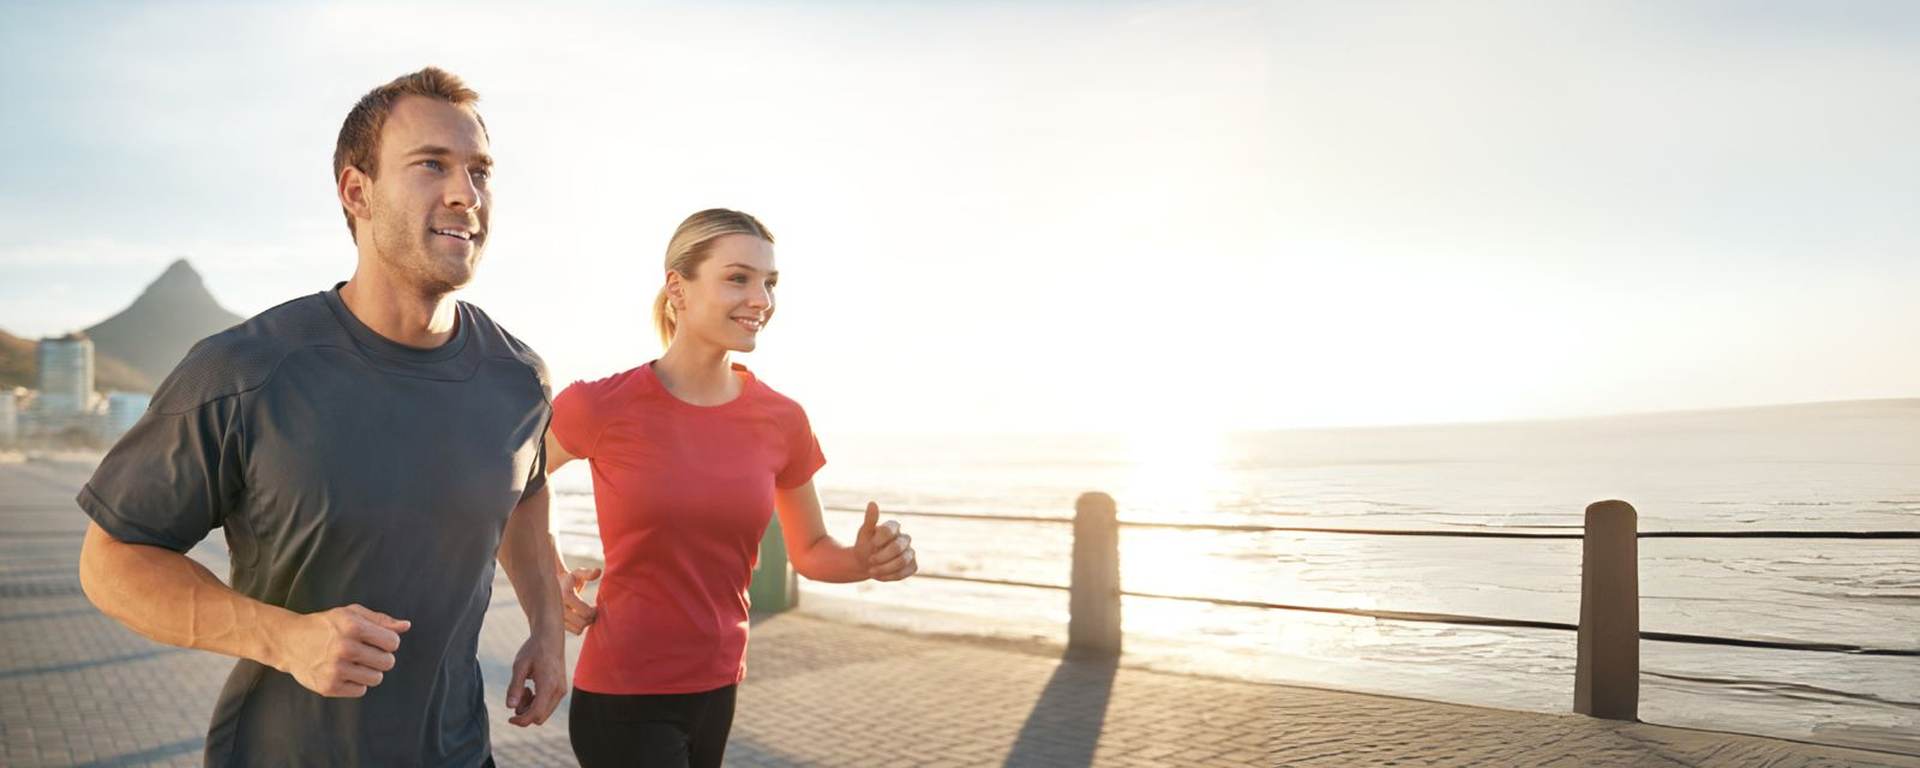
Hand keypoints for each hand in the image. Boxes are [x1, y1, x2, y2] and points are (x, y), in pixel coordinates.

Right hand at [278, 604, 408, 697]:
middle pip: (388, 662)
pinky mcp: (328, 687)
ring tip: (355, 663)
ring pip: (376, 679)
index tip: (376, 641)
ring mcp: (335, 669)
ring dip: (370, 672)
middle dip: (381, 658)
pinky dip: (356, 683)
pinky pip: (361, 691)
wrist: (289, 641)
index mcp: (353, 627)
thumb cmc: (325, 626)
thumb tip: (406, 626)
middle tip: (365, 653)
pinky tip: (344, 672)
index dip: (388, 642)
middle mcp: (344, 648)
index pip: (393, 642)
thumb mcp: (351, 614)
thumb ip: (380, 620)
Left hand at [505, 633, 566, 726]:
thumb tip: (509, 707)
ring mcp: (561, 691)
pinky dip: (537, 702)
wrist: (550, 637)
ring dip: (530, 707)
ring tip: (524, 688)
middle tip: (517, 694)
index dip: (521, 721)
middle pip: (540, 717)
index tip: (509, 719)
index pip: (535, 714)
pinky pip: (547, 706)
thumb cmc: (534, 649)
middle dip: (525, 712)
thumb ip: (514, 687)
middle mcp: (558, 691)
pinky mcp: (560, 689)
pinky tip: (531, 688)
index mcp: (548, 685)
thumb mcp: (519, 666)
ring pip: (544, 713)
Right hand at [560, 566, 600, 634]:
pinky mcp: (558, 625)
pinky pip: (574, 631)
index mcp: (565, 596)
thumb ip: (588, 573)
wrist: (553, 587)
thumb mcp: (577, 574)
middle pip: (582, 623)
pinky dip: (579, 627)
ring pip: (578, 630)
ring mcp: (557, 618)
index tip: (596, 607)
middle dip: (591, 618)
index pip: (585, 612)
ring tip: (586, 615)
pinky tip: (579, 618)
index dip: (594, 611)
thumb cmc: (569, 579)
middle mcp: (559, 609)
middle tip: (593, 611)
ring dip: (585, 623)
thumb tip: (598, 571)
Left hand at [857, 501, 916, 581]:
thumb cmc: (865, 545)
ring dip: (884, 568)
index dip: (879, 539)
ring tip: (871, 571)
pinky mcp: (912, 565)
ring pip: (902, 561)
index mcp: (893, 527)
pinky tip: (879, 576)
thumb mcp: (864, 533)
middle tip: (869, 561)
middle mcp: (904, 538)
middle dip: (881, 557)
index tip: (870, 545)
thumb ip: (870, 520)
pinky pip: (905, 572)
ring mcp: (910, 552)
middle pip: (897, 547)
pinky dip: (890, 576)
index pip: (890, 530)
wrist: (865, 563)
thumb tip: (872, 503)